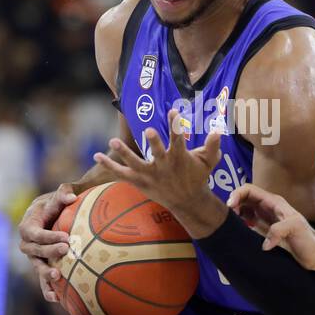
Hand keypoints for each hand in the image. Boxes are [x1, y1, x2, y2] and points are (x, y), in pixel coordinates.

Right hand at [18, 183, 77, 302]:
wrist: (64, 214)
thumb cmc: (62, 202)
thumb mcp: (62, 194)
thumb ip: (64, 193)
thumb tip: (71, 197)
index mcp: (29, 224)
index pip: (33, 232)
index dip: (47, 237)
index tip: (66, 237)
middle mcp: (29, 242)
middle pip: (34, 251)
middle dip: (49, 252)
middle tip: (67, 250)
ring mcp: (35, 256)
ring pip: (37, 266)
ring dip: (46, 273)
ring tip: (58, 276)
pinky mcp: (44, 266)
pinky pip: (42, 280)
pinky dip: (48, 289)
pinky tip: (57, 298)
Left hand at [93, 108, 221, 233]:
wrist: (187, 203)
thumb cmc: (197, 178)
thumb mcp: (208, 162)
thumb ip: (212, 147)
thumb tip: (218, 131)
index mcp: (179, 158)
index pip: (179, 140)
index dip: (176, 125)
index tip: (174, 110)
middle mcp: (164, 167)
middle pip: (158, 153)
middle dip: (154, 143)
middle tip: (150, 130)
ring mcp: (150, 175)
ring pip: (135, 164)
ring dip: (124, 153)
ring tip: (112, 141)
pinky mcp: (139, 182)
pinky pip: (121, 174)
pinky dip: (109, 166)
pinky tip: (96, 155)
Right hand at [228, 183, 314, 270]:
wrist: (314, 255)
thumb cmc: (308, 240)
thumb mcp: (296, 229)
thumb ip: (279, 230)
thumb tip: (264, 243)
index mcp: (274, 202)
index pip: (250, 190)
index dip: (237, 194)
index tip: (230, 206)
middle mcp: (268, 207)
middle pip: (245, 197)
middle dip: (233, 202)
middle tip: (226, 216)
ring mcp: (265, 217)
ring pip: (244, 208)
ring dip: (234, 211)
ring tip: (229, 222)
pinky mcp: (264, 229)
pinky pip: (247, 220)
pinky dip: (239, 221)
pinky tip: (236, 228)